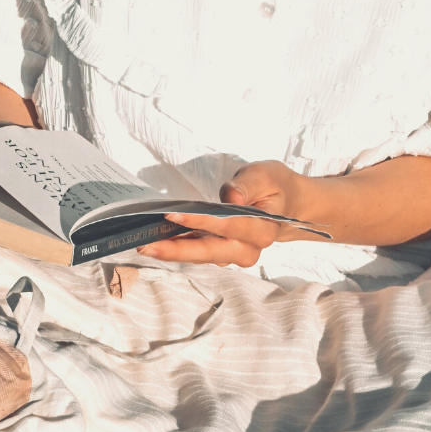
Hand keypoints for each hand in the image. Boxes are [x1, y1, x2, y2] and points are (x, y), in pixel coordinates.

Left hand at [136, 160, 304, 266]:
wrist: (284, 202)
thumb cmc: (273, 185)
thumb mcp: (263, 175)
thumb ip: (246, 186)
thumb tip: (230, 197)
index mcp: (263, 228)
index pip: (227, 225)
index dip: (199, 221)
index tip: (172, 215)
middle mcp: (250, 247)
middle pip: (211, 251)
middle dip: (178, 250)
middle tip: (146, 245)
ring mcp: (236, 253)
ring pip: (202, 256)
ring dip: (174, 252)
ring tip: (146, 246)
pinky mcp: (223, 252)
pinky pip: (200, 252)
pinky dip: (180, 248)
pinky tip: (159, 243)